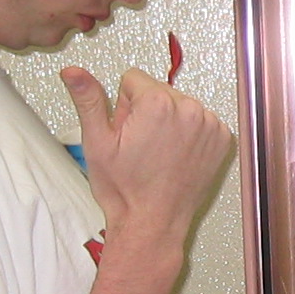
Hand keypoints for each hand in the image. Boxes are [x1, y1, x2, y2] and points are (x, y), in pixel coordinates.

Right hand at [62, 66, 234, 246]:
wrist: (152, 222)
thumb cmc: (125, 189)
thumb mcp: (97, 142)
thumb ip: (88, 99)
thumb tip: (73, 71)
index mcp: (157, 103)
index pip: (133, 79)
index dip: (123, 106)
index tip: (126, 131)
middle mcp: (188, 109)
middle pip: (158, 91)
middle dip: (146, 112)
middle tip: (140, 146)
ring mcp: (208, 125)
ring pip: (180, 105)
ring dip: (169, 122)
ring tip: (158, 153)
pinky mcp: (221, 139)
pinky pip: (200, 121)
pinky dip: (189, 135)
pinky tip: (176, 156)